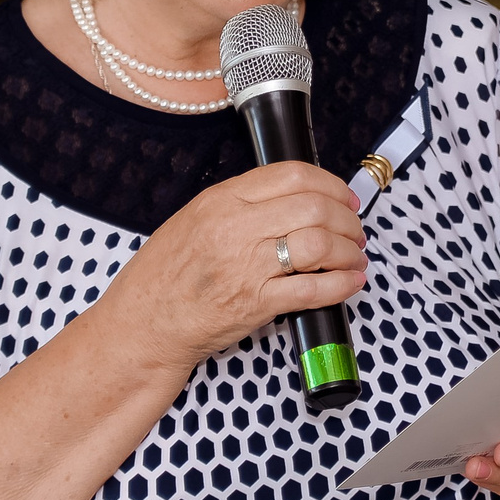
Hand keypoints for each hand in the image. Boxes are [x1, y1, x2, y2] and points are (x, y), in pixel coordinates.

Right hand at [105, 162, 367, 371]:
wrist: (145, 323)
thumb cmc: (165, 275)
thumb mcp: (193, 220)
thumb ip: (238, 204)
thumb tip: (290, 198)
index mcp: (221, 200)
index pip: (292, 175)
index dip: (330, 184)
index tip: (343, 198)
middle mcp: (236, 227)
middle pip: (314, 207)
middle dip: (347, 219)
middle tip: (355, 231)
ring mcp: (247, 266)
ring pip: (320, 244)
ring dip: (349, 251)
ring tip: (354, 257)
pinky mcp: (256, 303)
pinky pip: (313, 289)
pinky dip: (342, 285)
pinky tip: (351, 283)